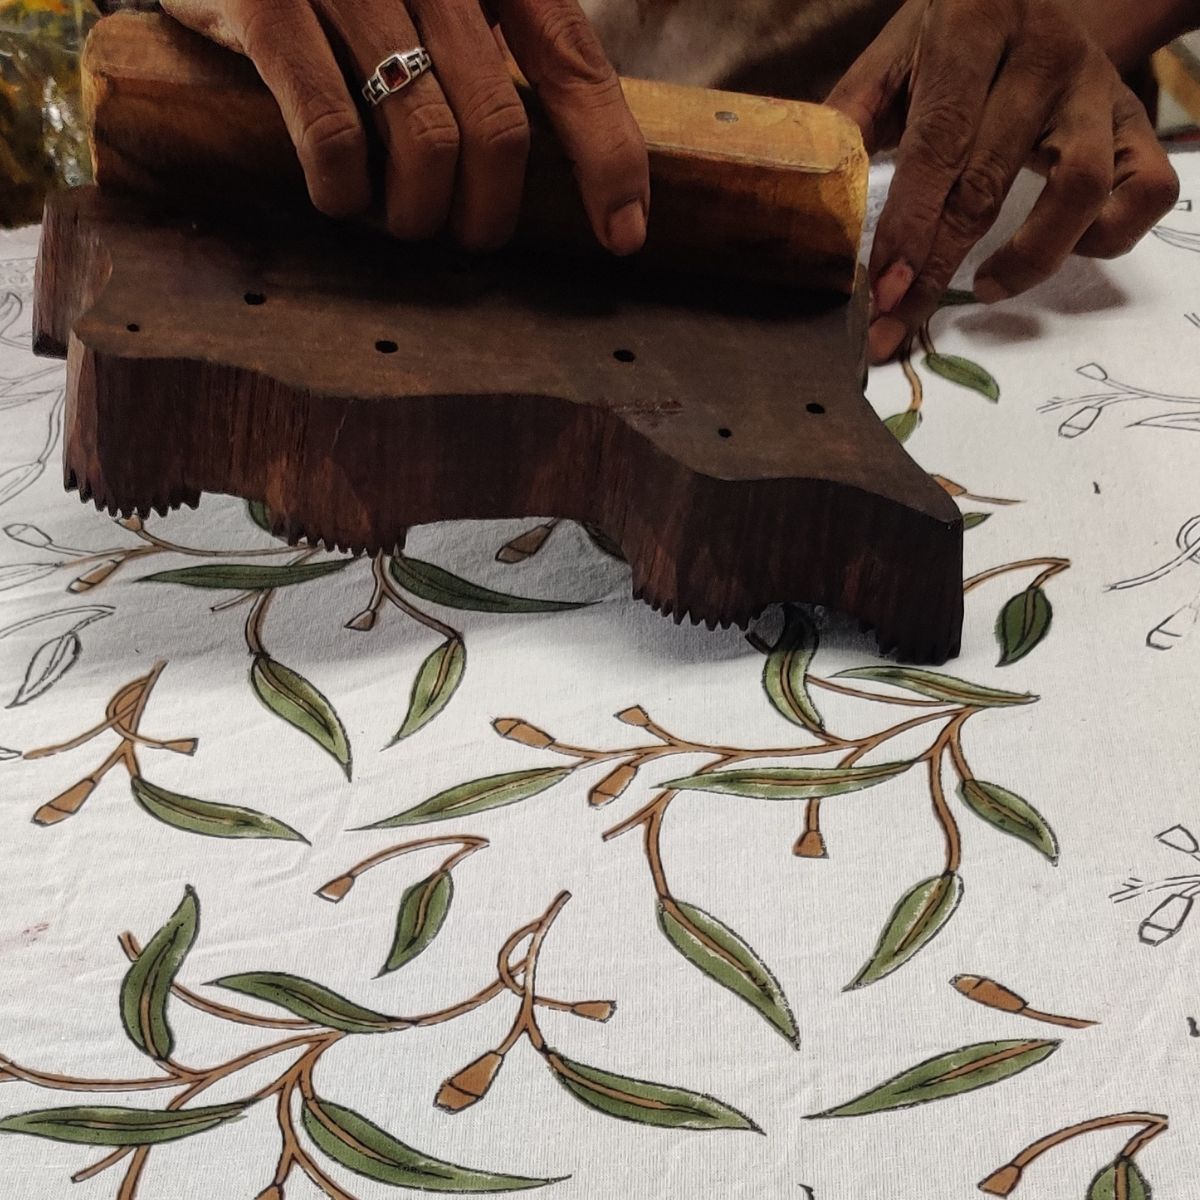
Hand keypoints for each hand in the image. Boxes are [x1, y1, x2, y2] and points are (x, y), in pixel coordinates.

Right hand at [161, 0, 649, 253]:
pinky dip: (345, 192)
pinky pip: (332, 134)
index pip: (575, 63)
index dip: (609, 159)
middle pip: (499, 129)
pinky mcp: (265, 5)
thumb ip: (504, 42)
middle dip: (490, 212)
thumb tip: (576, 158)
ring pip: (424, 144)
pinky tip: (341, 198)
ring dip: (417, 214)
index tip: (623, 236)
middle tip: (468, 233)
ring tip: (398, 217)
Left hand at [827, 0, 1178, 362]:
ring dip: (1028, 258)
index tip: (881, 293)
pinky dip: (1109, 235)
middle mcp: (1044, 55)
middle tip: (899, 325)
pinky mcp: (1136, 119)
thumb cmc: (948, 40)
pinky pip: (1146, 189)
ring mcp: (1098, 89)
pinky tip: (1063, 249)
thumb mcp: (892, 59)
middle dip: (937, 269)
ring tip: (984, 285)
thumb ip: (851, 120)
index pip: (936, 148)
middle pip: (989, 183)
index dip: (908, 228)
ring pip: (1080, 190)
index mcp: (973, 27)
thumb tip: (816, 205)